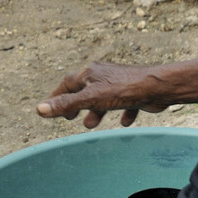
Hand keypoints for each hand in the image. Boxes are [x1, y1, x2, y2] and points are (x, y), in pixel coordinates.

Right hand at [37, 61, 171, 128]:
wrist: (158, 87)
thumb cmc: (124, 90)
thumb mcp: (90, 99)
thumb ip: (66, 105)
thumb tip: (39, 109)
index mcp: (91, 73)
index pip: (67, 83)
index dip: (57, 96)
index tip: (49, 108)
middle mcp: (104, 75)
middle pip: (85, 89)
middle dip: (76, 105)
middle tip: (70, 117)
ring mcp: (119, 83)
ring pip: (103, 98)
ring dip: (96, 112)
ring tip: (91, 125)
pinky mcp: (135, 92)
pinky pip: (125, 104)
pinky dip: (122, 113)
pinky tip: (124, 123)